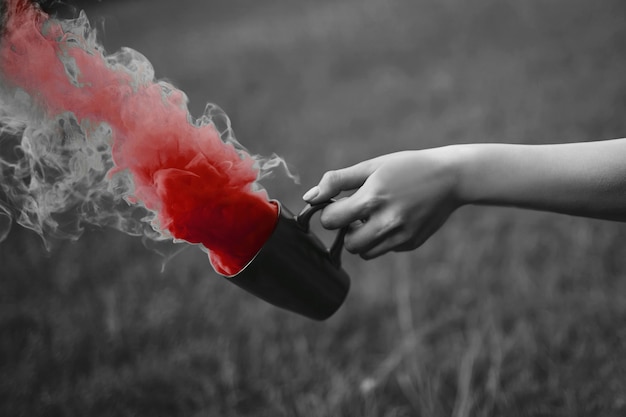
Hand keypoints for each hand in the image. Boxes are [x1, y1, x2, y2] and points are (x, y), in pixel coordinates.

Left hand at [303, 148, 463, 258]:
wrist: (452, 178)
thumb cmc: (407, 167)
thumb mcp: (372, 167)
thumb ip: (338, 181)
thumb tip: (310, 197)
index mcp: (372, 198)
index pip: (331, 221)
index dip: (331, 212)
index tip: (339, 204)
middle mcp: (387, 222)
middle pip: (348, 244)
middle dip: (347, 230)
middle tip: (358, 213)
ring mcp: (401, 236)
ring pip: (365, 253)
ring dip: (363, 238)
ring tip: (375, 217)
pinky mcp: (411, 244)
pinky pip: (384, 249)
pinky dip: (383, 239)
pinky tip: (396, 218)